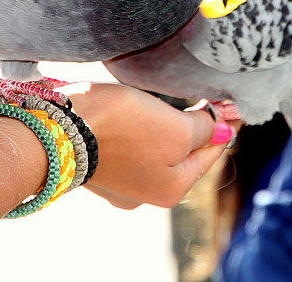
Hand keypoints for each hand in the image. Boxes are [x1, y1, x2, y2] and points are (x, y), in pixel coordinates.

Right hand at [59, 83, 235, 208]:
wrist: (60, 128)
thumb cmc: (125, 128)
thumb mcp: (177, 128)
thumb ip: (205, 130)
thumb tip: (225, 128)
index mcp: (171, 190)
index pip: (210, 153)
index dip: (223, 125)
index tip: (230, 103)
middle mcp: (145, 193)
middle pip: (182, 154)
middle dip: (193, 126)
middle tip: (203, 98)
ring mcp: (119, 182)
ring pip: (154, 149)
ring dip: (164, 126)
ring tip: (169, 101)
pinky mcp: (98, 164)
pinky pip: (129, 145)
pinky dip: (138, 128)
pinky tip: (136, 111)